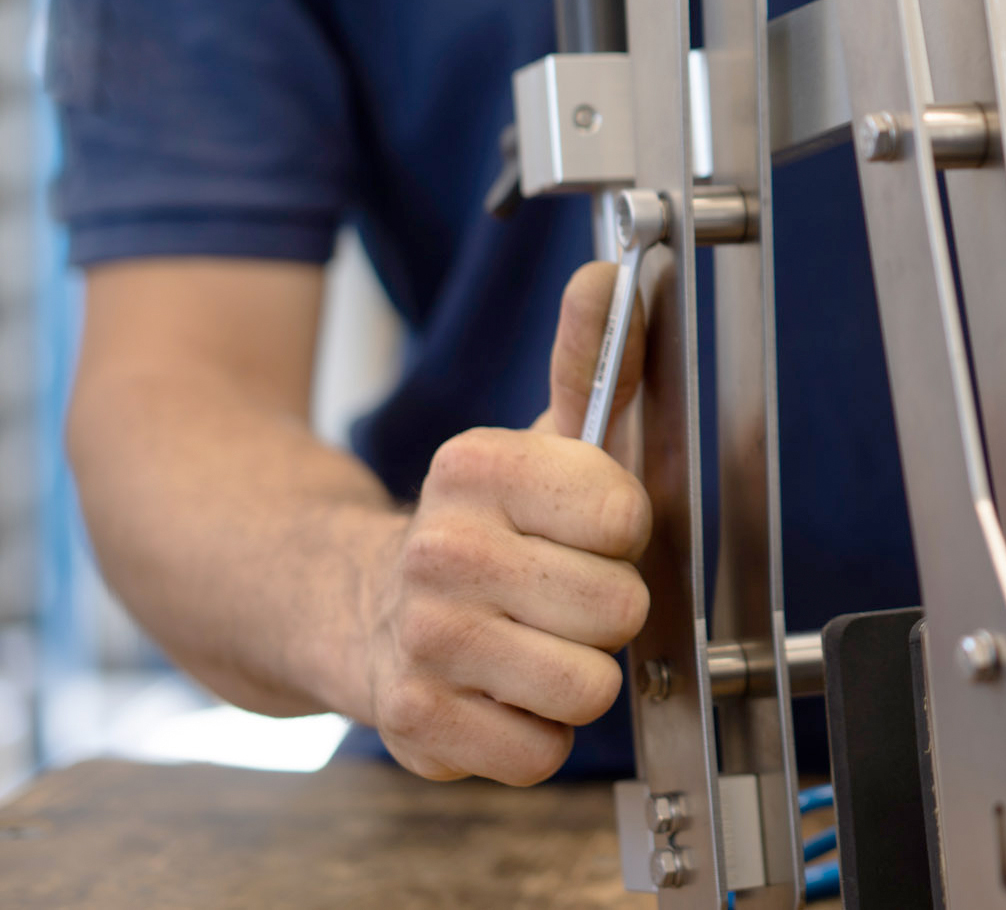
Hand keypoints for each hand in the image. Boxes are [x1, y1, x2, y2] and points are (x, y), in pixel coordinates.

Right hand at [358, 262, 652, 783]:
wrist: (359, 608)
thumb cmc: (489, 528)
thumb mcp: (544, 439)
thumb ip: (593, 362)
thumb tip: (610, 275)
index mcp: (476, 468)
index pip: (624, 517)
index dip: (621, 532)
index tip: (585, 528)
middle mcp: (440, 550)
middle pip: (620, 610)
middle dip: (605, 611)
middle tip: (555, 595)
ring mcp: (423, 640)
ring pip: (589, 687)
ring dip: (575, 677)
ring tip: (531, 644)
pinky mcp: (412, 722)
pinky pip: (541, 752)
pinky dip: (533, 736)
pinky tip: (499, 694)